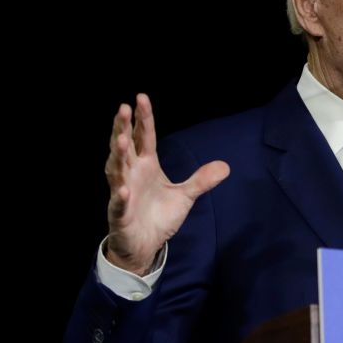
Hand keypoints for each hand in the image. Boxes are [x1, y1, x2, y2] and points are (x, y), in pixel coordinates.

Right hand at [104, 94, 229, 274]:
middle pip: (125, 147)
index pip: (144, 137)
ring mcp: (123, 192)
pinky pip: (119, 203)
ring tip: (121, 140)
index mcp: (147, 166)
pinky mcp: (120, 213)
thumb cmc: (159, 216)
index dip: (142, 119)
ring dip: (118, 155)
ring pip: (116, 170)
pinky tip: (123, 188)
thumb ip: (201, 180)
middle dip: (122, 128)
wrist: (146, 245)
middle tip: (122, 108)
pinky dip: (120, 195)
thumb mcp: (185, 196)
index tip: (140, 98)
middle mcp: (132, 174)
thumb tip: (225, 166)